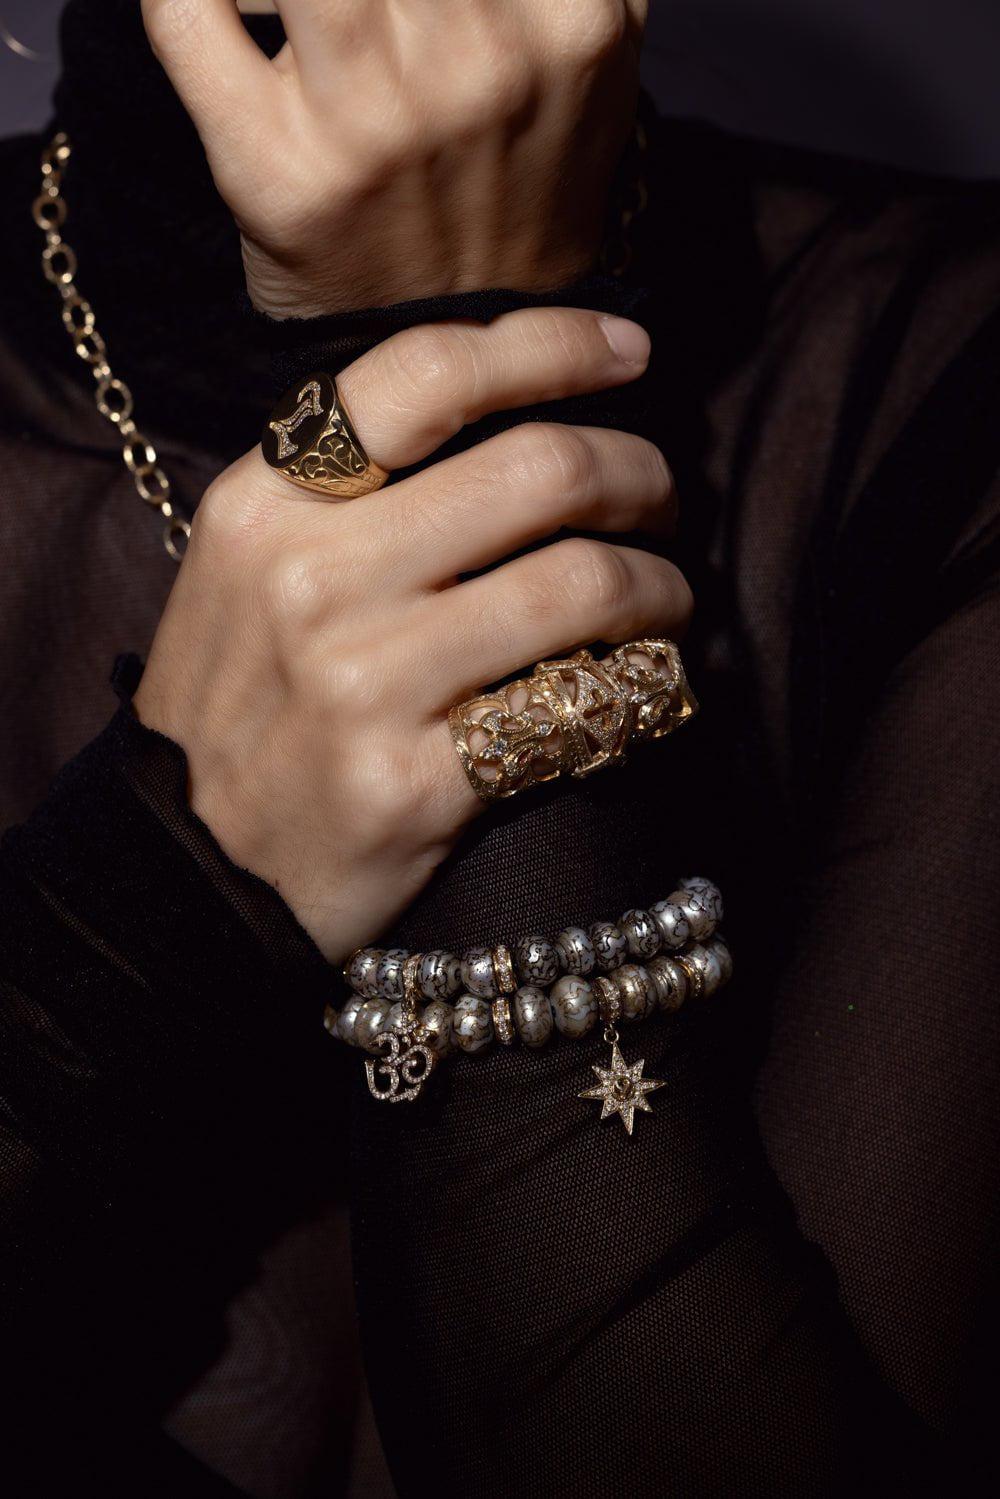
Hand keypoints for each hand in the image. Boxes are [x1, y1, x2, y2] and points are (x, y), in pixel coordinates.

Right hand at [134, 309, 688, 961]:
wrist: (185, 870)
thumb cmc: (239, 706)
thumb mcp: (247, 568)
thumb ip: (350, 491)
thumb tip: (513, 423)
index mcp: (266, 503)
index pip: (427, 375)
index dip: (551, 347)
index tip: (629, 351)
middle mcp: (311, 578)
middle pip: (540, 471)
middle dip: (642, 474)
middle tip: (665, 501)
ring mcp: (362, 684)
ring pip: (582, 584)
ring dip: (661, 586)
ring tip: (666, 601)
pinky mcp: (413, 784)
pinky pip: (575, 707)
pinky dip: (638, 686)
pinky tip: (642, 686)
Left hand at [141, 0, 647, 315]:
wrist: (474, 342)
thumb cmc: (525, 181)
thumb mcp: (596, 49)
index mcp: (568, 22)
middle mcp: (471, 64)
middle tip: (352, 4)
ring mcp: (367, 120)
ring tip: (294, 13)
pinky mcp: (272, 168)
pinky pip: (182, 13)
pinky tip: (221, 4)